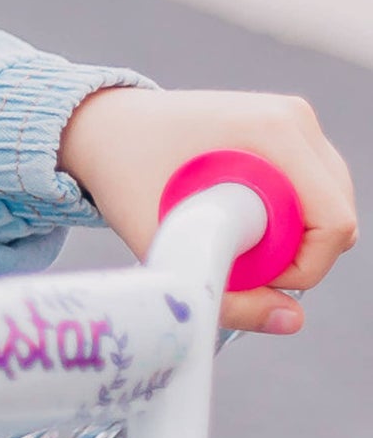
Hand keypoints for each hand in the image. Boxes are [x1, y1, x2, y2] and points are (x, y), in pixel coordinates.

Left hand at [57, 86, 356, 332]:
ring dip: (291, 237)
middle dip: (294, 255)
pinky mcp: (287, 127)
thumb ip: (226, 294)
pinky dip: (288, 216)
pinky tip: (239, 215)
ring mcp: (293, 118)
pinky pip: (314, 190)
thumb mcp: (163, 241)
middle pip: (336, 217)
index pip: (332, 223)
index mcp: (272, 131)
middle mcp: (292, 117)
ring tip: (228, 231)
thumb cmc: (124, 176)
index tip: (247, 274)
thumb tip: (292, 320)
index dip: (300, 268)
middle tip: (231, 254)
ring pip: (329, 206)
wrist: (102, 128)